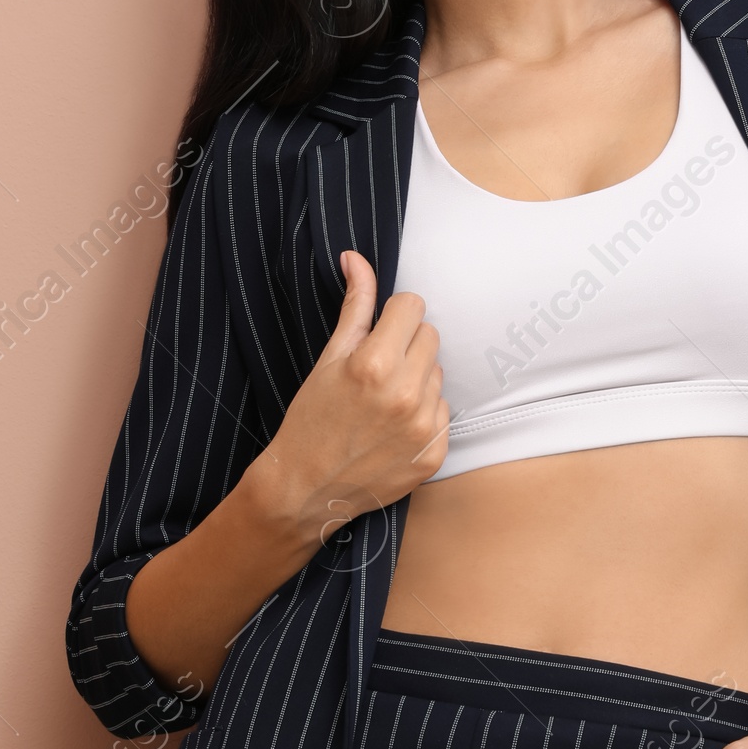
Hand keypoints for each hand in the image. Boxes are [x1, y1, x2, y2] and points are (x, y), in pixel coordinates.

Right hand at [243, 250, 449, 553]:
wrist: (304, 489)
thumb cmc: (310, 420)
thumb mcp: (328, 358)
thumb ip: (354, 306)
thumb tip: (356, 258)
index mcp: (375, 363)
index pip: (413, 307)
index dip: (393, 316)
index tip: (377, 333)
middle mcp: (405, 394)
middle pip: (430, 336)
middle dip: (405, 345)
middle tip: (376, 370)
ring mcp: (424, 428)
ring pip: (438, 373)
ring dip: (416, 380)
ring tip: (382, 403)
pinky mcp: (434, 455)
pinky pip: (443, 411)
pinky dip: (423, 414)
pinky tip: (393, 427)